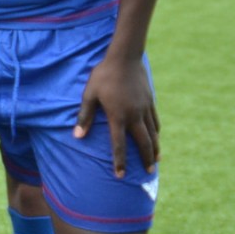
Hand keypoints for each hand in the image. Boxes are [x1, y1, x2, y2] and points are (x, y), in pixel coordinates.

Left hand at [74, 52, 157, 178]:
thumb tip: (77, 136)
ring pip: (152, 133)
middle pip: (143, 143)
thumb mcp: (89, 94)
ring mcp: (145, 108)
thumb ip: (84, 116)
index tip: (120, 175)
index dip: (119, 161)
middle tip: (148, 173)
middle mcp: (134, 115)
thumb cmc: (103, 75)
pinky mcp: (150, 101)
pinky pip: (155, 121)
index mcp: (118, 116)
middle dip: (145, 159)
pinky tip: (156, 137)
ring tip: (156, 161)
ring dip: (154, 148)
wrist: (125, 57)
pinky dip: (156, 132)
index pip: (119, 144)